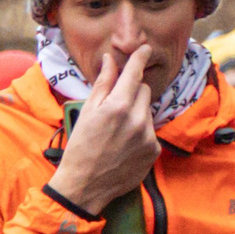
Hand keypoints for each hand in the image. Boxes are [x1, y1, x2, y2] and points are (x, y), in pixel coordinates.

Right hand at [51, 41, 161, 214]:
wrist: (84, 185)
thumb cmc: (79, 147)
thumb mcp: (86, 113)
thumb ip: (102, 85)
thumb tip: (110, 61)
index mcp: (117, 106)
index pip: (134, 74)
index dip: (140, 58)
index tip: (146, 48)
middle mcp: (137, 118)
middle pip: (143, 91)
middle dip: (132, 93)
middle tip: (114, 107)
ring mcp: (148, 135)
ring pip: (147, 111)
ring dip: (136, 114)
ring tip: (117, 132)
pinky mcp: (155, 150)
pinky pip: (151, 131)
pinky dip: (140, 133)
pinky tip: (124, 145)